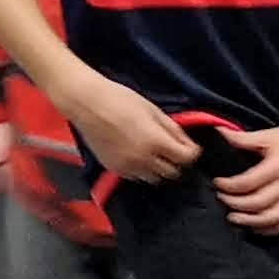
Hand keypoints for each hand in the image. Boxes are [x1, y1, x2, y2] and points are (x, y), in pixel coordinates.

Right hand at [74, 84, 199, 183]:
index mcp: (156, 142)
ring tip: (154, 153)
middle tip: (173, 150)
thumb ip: (172, 129)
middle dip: (176, 162)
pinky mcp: (114, 170)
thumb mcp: (153, 110)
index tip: (190, 147)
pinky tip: (137, 155)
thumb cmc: (120, 100)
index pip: (186, 159)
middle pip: (172, 173)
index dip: (191, 152)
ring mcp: (128, 167)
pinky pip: (135, 177)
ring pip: (154, 178)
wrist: (87, 104)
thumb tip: (187, 142)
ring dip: (159, 168)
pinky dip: (141, 170)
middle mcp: (143, 160)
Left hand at [215, 114, 278, 235]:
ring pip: (272, 218)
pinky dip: (270, 230)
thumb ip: (242, 139)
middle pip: (257, 203)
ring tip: (235, 218)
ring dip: (250, 222)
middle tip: (222, 199)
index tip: (219, 183)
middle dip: (235, 204)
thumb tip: (220, 134)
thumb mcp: (268, 135)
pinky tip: (256, 227)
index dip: (229, 186)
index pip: (248, 182)